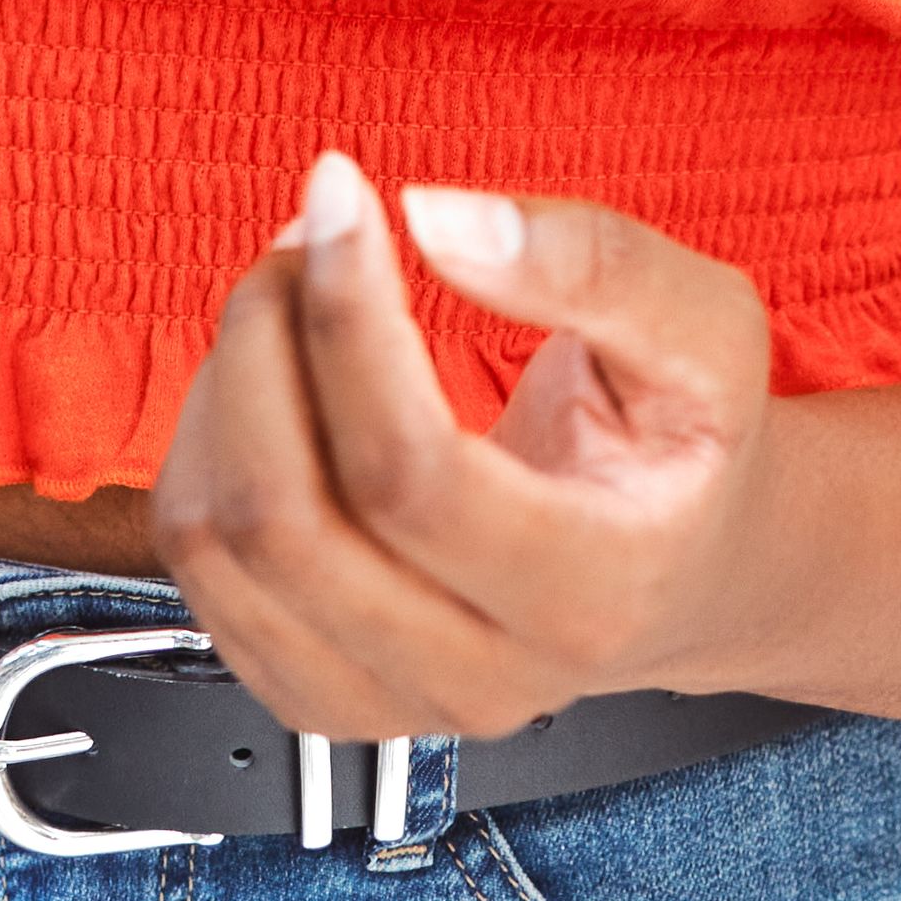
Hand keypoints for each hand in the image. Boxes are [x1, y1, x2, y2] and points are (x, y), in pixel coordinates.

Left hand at [147, 150, 797, 741]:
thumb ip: (592, 264)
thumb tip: (438, 219)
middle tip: (308, 236)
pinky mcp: (314, 691)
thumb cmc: (688, 449)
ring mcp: (390, 702)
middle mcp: (484, 678)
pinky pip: (194, 568)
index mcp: (590, 597)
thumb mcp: (705, 332)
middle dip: (265, 339)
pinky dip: (204, 445)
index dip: (347, 320)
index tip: (340, 199)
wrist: (679, 573)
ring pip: (219, 547)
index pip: (410, 476)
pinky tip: (271, 381)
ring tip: (289, 295)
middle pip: (287, 522)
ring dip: (224, 384)